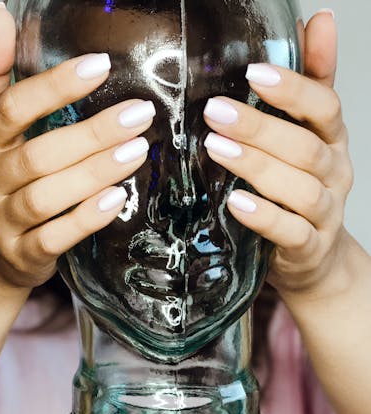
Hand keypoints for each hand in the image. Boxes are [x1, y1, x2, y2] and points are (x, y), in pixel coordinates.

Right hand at [0, 5, 153, 291]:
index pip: (12, 108)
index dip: (56, 87)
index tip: (100, 66)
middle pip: (37, 155)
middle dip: (91, 134)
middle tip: (139, 113)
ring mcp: (0, 222)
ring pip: (46, 197)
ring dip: (94, 173)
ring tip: (137, 150)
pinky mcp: (22, 255)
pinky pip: (54, 238)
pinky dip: (85, 220)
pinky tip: (116, 199)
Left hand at [202, 11, 353, 300]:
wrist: (315, 255)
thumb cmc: (300, 185)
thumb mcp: (307, 131)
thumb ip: (310, 81)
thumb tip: (318, 18)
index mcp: (331, 139)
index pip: (323, 105)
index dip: (292, 88)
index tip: (253, 71)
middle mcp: (333, 172)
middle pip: (305, 146)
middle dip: (259, 127)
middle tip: (215, 112)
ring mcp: (324, 212)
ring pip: (300, 188)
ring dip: (256, 166)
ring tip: (216, 150)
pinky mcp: (307, 247)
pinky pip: (290, 231)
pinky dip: (264, 217)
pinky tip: (234, 202)